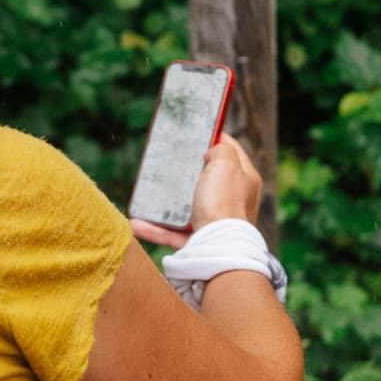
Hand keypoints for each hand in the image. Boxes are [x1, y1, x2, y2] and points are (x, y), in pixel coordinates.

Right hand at [130, 133, 261, 248]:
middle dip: (187, 171)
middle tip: (169, 160)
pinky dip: (154, 227)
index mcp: (244, 179)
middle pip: (207, 179)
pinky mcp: (198, 239)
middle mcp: (233, 200)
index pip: (232, 151)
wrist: (218, 248)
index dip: (215, 138)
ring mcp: (215, 221)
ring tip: (147, 193)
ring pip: (185, 207)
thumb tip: (213, 151)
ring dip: (164, 202)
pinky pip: (172, 232)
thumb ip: (221, 149)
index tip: (196, 132)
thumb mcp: (226, 163)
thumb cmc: (223, 203)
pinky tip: (136, 221)